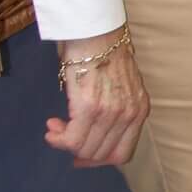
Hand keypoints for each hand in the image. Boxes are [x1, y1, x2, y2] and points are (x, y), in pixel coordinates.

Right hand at [46, 34, 149, 168]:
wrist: (96, 32)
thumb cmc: (104, 54)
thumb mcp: (120, 87)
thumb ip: (114, 110)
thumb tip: (91, 133)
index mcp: (139, 110)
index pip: (122, 153)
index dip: (99, 160)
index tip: (81, 155)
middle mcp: (129, 115)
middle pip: (101, 155)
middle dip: (78, 150)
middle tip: (62, 135)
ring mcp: (111, 113)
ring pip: (85, 149)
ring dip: (65, 142)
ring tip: (55, 128)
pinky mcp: (90, 108)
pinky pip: (72, 139)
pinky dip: (58, 138)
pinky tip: (52, 126)